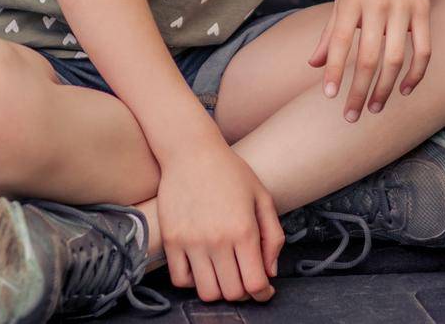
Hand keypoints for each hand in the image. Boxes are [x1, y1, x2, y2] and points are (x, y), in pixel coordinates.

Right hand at [154, 140, 282, 302]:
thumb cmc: (230, 172)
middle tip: (245, 280)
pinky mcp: (171, 241)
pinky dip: (193, 281)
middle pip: (231, 293)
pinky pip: (181, 280)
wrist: (191, 151)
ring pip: (206, 292)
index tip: (264, 290)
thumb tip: (270, 272)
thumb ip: (273, 236)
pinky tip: (203, 267)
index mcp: (244, 230)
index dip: (263, 293)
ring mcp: (191, 242)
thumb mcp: (262, 197)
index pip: (255, 283)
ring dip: (219, 290)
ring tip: (224, 274)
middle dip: (243, 292)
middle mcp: (217, 240)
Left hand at [308, 0, 433, 120]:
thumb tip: (314, 64)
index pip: (340, 41)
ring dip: (385, 88)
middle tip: (352, 117)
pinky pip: (424, 47)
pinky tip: (407, 89)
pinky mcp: (423, 7)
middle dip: (358, 90)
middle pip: (367, 57)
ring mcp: (402, 6)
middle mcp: (376, 3)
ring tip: (375, 108)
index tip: (330, 97)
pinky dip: (417, 72)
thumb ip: (331, 30)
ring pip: (395, 57)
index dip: (334, 71)